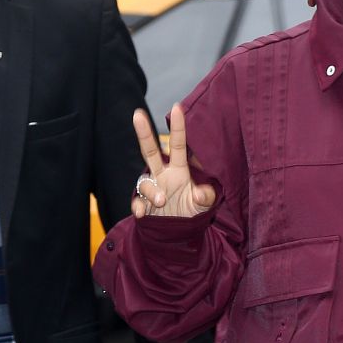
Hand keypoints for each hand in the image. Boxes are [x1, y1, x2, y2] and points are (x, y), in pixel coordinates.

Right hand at [130, 104, 215, 219]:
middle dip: (144, 133)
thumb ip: (206, 198)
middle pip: (150, 151)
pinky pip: (137, 203)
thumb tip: (202, 194)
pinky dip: (138, 207)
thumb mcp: (203, 206)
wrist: (176, 235)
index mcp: (178, 170)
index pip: (178, 145)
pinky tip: (142, 213)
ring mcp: (151, 190)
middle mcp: (162, 176)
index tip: (177, 107)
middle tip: (138, 114)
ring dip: (151, 190)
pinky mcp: (143, 206)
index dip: (178, 128)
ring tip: (161, 201)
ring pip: (144, 181)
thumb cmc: (190, 213)